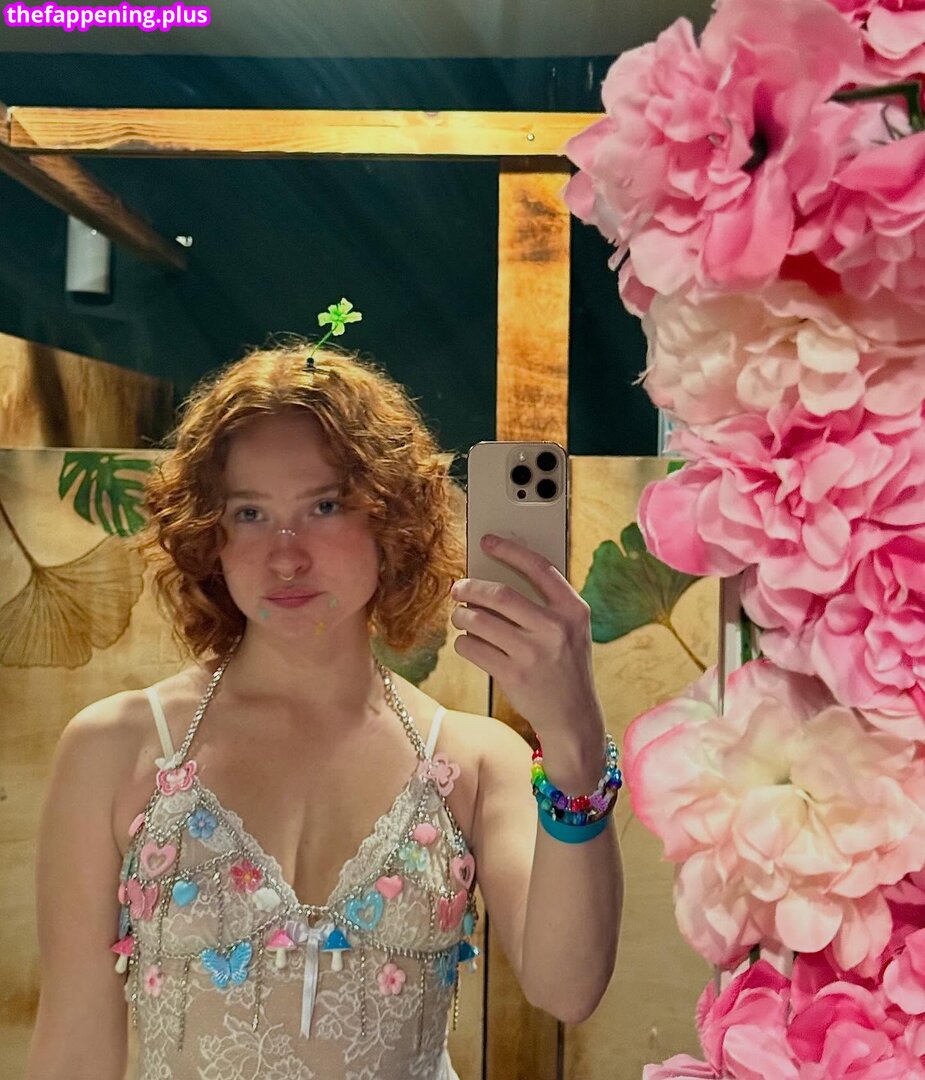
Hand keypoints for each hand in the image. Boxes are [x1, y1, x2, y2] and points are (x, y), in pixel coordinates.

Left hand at [450, 534, 604, 762]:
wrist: (573, 718)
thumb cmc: (565, 668)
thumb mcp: (570, 632)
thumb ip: (544, 605)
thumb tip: (492, 578)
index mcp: (574, 611)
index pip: (540, 568)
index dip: (510, 550)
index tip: (487, 542)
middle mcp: (556, 628)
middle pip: (500, 594)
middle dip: (471, 588)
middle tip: (458, 588)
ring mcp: (534, 653)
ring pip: (480, 621)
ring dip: (461, 616)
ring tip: (459, 616)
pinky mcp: (514, 675)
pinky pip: (473, 648)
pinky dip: (463, 642)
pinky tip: (467, 642)